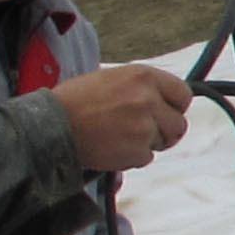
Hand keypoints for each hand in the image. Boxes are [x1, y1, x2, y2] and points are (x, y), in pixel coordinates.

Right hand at [53, 64, 191, 172]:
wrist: (52, 124)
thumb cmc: (76, 101)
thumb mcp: (112, 79)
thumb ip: (143, 89)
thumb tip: (166, 102)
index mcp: (143, 76)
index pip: (183, 94)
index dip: (176, 107)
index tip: (167, 113)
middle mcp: (148, 99)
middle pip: (179, 124)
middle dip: (164, 131)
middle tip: (143, 132)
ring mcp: (144, 126)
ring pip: (163, 142)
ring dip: (146, 143)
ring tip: (120, 136)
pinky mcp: (137, 150)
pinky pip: (146, 158)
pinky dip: (132, 157)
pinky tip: (112, 146)